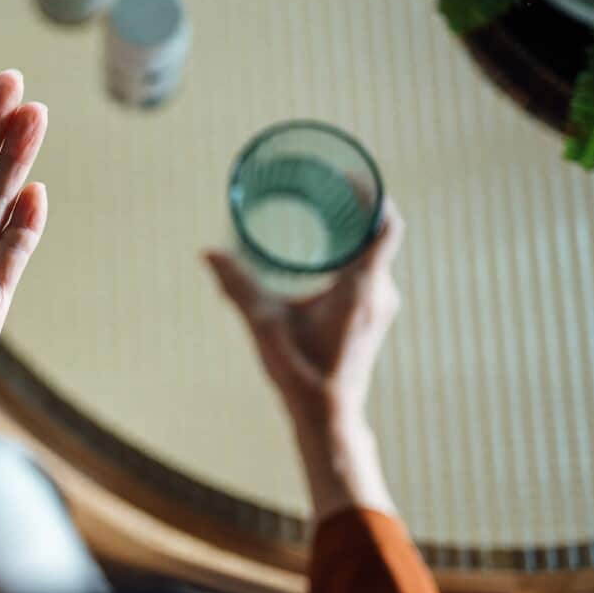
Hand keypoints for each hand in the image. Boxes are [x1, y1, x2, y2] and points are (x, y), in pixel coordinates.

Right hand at [205, 200, 404, 517]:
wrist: (328, 416)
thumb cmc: (300, 371)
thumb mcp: (264, 324)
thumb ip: (237, 285)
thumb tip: (208, 252)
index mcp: (362, 287)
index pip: (385, 225)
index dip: (372, 194)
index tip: (347, 176)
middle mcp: (380, 292)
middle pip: (379, 234)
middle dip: (355, 207)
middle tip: (325, 187)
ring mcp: (381, 306)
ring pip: (375, 254)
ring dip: (353, 231)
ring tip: (323, 212)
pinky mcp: (373, 318)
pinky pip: (370, 271)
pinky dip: (352, 254)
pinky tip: (326, 252)